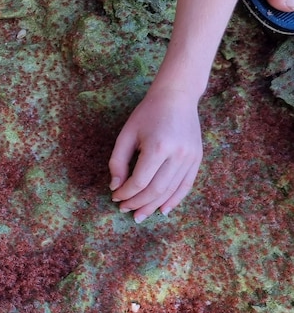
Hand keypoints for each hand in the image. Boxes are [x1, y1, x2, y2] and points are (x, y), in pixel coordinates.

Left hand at [108, 88, 202, 222]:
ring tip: (139, 215)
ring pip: (171, 191)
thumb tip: (115, 187)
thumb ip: (118, 162)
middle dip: (138, 203)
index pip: (139, 181)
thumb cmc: (147, 114)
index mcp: (158, 147)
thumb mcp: (126, 134)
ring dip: (154, 205)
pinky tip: (162, 210)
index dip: (126, 193)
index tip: (115, 197)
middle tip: (124, 210)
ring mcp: (191, 158)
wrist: (177, 97)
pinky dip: (174, 200)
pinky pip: (186, 186)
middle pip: (156, 190)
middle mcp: (178, 155)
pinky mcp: (197, 159)